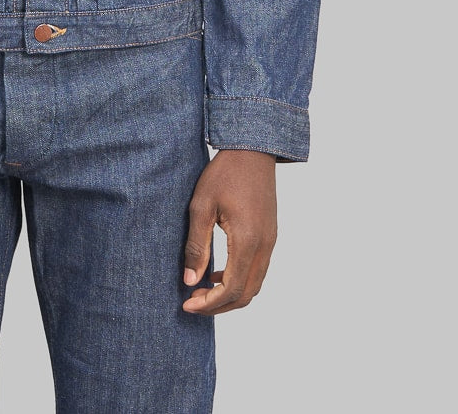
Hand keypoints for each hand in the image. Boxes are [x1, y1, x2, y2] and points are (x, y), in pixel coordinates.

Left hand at [182, 148, 277, 314]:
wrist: (252, 150)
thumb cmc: (224, 173)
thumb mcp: (201, 206)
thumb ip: (197, 246)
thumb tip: (190, 281)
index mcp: (247, 240)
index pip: (232, 288)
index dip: (209, 303)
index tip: (187, 304)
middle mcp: (264, 246)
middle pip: (246, 294)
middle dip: (219, 306)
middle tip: (192, 301)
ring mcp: (270, 242)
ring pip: (254, 285)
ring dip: (230, 295)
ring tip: (202, 289)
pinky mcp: (270, 236)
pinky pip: (257, 270)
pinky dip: (239, 280)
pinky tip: (217, 272)